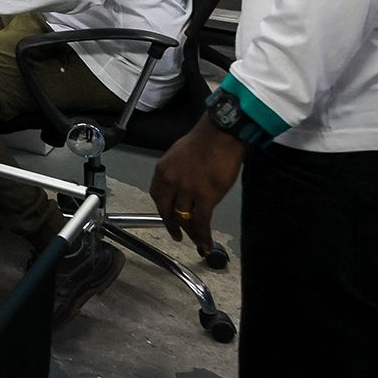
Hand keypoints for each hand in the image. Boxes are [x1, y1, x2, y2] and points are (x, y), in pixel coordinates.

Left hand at [149, 115, 245, 256]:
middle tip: (179, 236)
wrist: (220, 135)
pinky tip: (206, 242)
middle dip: (174, 227)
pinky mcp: (206, 196)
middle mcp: (171, 182)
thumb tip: (180, 188)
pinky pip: (201, 221)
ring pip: (186, 219)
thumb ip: (176, 173)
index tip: (168, 221)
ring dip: (193, 233)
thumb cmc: (204, 142)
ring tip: (198, 242)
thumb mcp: (179, 156)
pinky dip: (203, 235)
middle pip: (169, 211)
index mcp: (163, 171)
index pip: (157, 197)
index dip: (163, 212)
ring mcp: (187, 190)